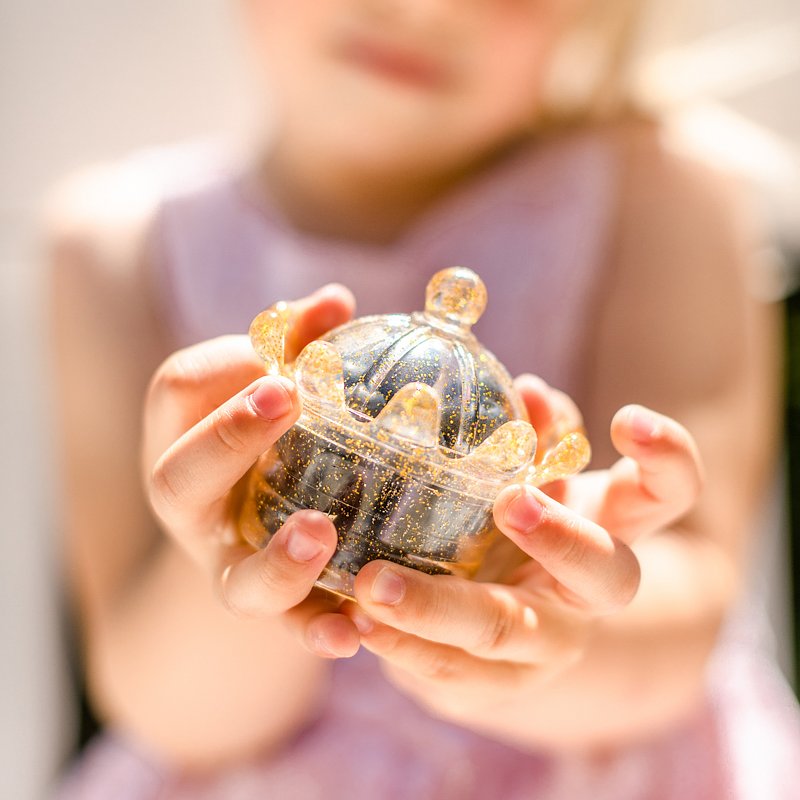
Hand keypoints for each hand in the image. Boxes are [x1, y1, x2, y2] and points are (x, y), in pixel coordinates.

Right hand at [143, 284, 365, 658]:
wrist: (260, 528)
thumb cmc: (272, 441)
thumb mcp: (276, 391)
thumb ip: (301, 345)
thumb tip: (337, 300)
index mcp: (188, 437)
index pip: (179, 389)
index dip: (224, 364)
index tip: (279, 354)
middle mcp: (197, 508)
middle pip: (179, 479)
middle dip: (228, 438)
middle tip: (285, 396)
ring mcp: (231, 565)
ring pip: (232, 579)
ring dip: (276, 560)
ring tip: (320, 532)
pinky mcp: (277, 612)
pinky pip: (291, 631)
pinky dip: (319, 631)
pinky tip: (354, 630)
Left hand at [339, 375, 702, 729]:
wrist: (514, 630)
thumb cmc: (518, 524)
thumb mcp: (530, 476)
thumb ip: (531, 436)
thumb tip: (524, 390)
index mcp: (611, 527)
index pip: (669, 491)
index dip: (666, 457)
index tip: (627, 417)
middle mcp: (591, 592)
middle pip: (607, 573)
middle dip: (562, 537)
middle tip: (510, 501)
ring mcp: (548, 646)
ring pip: (509, 631)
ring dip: (441, 607)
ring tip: (374, 585)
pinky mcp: (497, 685)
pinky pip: (453, 674)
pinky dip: (403, 647)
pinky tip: (358, 624)